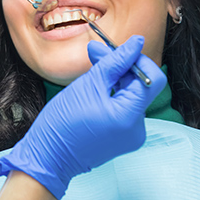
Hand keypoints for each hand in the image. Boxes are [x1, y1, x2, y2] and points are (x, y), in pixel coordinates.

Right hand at [0, 36, 166, 199]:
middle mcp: (137, 128)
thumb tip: (136, 43)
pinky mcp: (122, 138)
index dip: (136, 59)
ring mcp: (131, 135)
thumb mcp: (88, 85)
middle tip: (96, 52)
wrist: (49, 157)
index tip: (118, 47)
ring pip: (131, 96)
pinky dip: (111, 95)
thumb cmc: (63, 123)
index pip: (150, 78)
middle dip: (121, 67)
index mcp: (130, 116)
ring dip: (114, 79)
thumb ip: (114, 62)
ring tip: (91, 69)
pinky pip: (123, 109)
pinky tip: (93, 89)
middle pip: (140, 86)